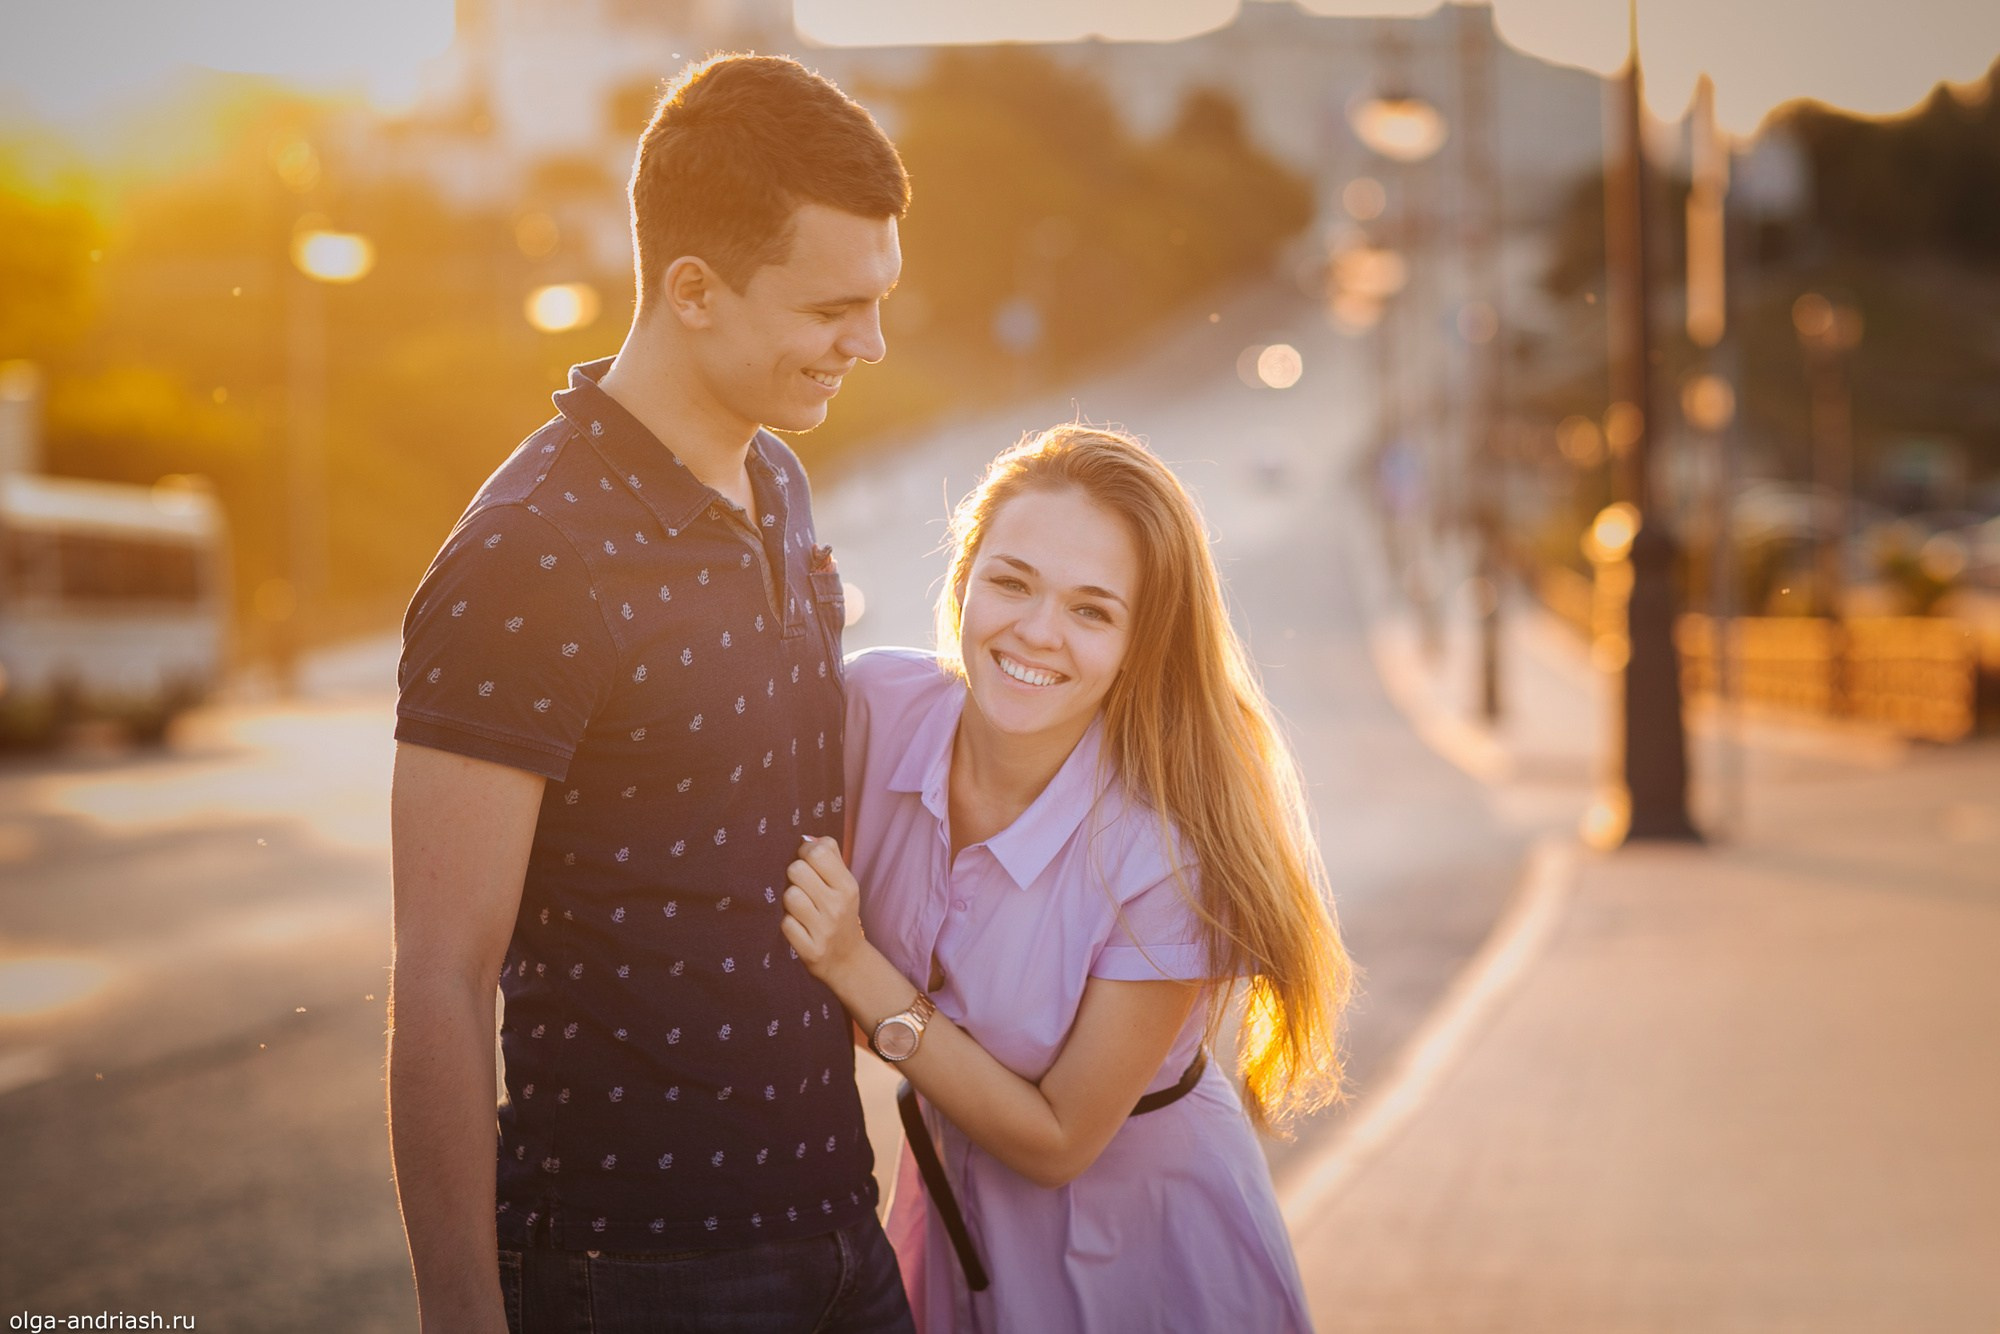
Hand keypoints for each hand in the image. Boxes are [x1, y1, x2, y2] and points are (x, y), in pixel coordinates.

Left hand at [781, 836, 865, 981]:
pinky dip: (789, 924)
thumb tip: (806, 838)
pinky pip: (785, 924)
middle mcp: (837, 906)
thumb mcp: (844, 884)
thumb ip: (829, 856)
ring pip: (789, 895)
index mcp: (847, 886)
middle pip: (796, 870)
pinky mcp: (810, 949)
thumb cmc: (841, 914)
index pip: (817, 852)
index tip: (807, 862)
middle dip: (795, 877)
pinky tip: (800, 927)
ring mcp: (824, 929)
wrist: (848, 960)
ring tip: (801, 908)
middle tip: (803, 888)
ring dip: (790, 901)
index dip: (805, 852)